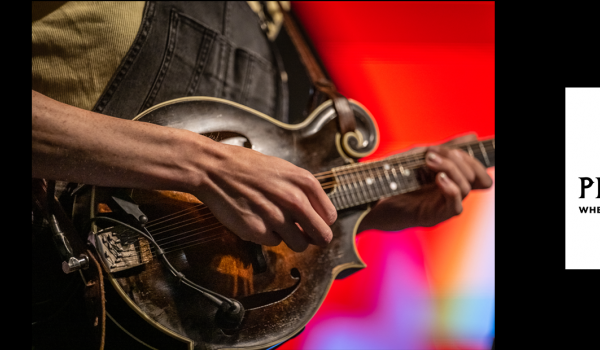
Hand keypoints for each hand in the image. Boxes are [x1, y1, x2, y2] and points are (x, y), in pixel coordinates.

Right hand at [192, 142, 336, 251]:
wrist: (215, 169)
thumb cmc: (247, 167)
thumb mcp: (284, 170)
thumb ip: (304, 191)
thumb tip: (317, 215)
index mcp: (304, 182)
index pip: (330, 217)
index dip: (321, 222)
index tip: (312, 222)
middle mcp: (294, 200)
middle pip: (322, 236)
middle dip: (315, 239)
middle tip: (304, 236)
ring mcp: (276, 217)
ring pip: (299, 245)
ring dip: (290, 239)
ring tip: (275, 224)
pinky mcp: (258, 231)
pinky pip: (274, 243)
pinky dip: (267, 236)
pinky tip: (256, 219)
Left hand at [358, 134, 492, 231]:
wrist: (365, 197)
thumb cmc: (389, 179)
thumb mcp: (418, 156)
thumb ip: (445, 148)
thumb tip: (473, 136)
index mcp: (448, 178)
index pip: (476, 169)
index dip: (474, 157)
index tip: (459, 146)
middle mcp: (449, 193)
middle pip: (474, 176)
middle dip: (459, 159)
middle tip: (434, 153)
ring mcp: (442, 206)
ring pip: (466, 188)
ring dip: (451, 169)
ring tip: (430, 161)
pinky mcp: (433, 217)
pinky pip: (455, 206)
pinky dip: (450, 189)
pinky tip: (439, 179)